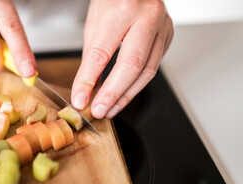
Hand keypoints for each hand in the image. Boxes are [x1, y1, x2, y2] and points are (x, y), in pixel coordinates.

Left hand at [71, 0, 172, 118]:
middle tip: (98, 110)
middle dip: (112, 94)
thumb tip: (88, 87)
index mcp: (122, 8)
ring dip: (126, 95)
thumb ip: (93, 56)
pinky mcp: (168, 36)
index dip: (88, 80)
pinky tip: (124, 94)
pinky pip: (154, 66)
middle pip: (131, 65)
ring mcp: (162, 26)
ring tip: (110, 109)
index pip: (101, 53)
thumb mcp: (95, 22)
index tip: (80, 98)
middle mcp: (147, 16)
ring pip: (147, 71)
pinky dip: (137, 84)